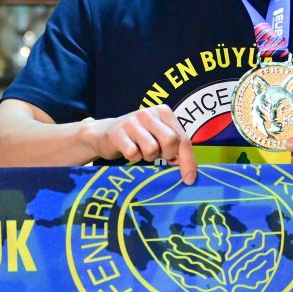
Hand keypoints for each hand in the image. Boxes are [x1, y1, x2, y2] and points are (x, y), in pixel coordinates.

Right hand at [83, 106, 197, 183]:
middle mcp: (148, 113)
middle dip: (167, 155)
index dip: (188, 161)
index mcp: (163, 112)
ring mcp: (132, 122)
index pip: (183, 138)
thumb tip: (189, 171)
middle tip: (158, 155)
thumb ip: (174, 146)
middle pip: (170, 141)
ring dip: (148, 157)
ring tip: (141, 151)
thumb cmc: (137, 138)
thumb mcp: (158, 136)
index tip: (189, 179)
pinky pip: (133, 154)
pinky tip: (129, 152)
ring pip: (152, 149)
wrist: (103, 134)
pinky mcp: (117, 133)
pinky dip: (133, 158)